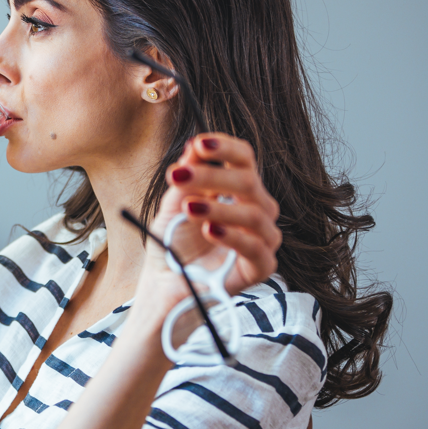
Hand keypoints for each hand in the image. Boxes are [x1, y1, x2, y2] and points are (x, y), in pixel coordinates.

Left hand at [141, 133, 281, 301]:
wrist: (165, 284)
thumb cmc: (174, 243)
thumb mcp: (174, 205)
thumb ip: (186, 177)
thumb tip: (193, 146)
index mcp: (238, 190)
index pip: (244, 159)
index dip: (225, 149)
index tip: (199, 144)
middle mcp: (256, 210)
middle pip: (248, 182)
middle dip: (212, 176)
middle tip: (177, 177)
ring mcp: (262, 239)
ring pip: (255, 214)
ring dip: (219, 208)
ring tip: (189, 208)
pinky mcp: (261, 267)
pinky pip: (257, 249)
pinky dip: (233, 238)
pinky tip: (209, 231)